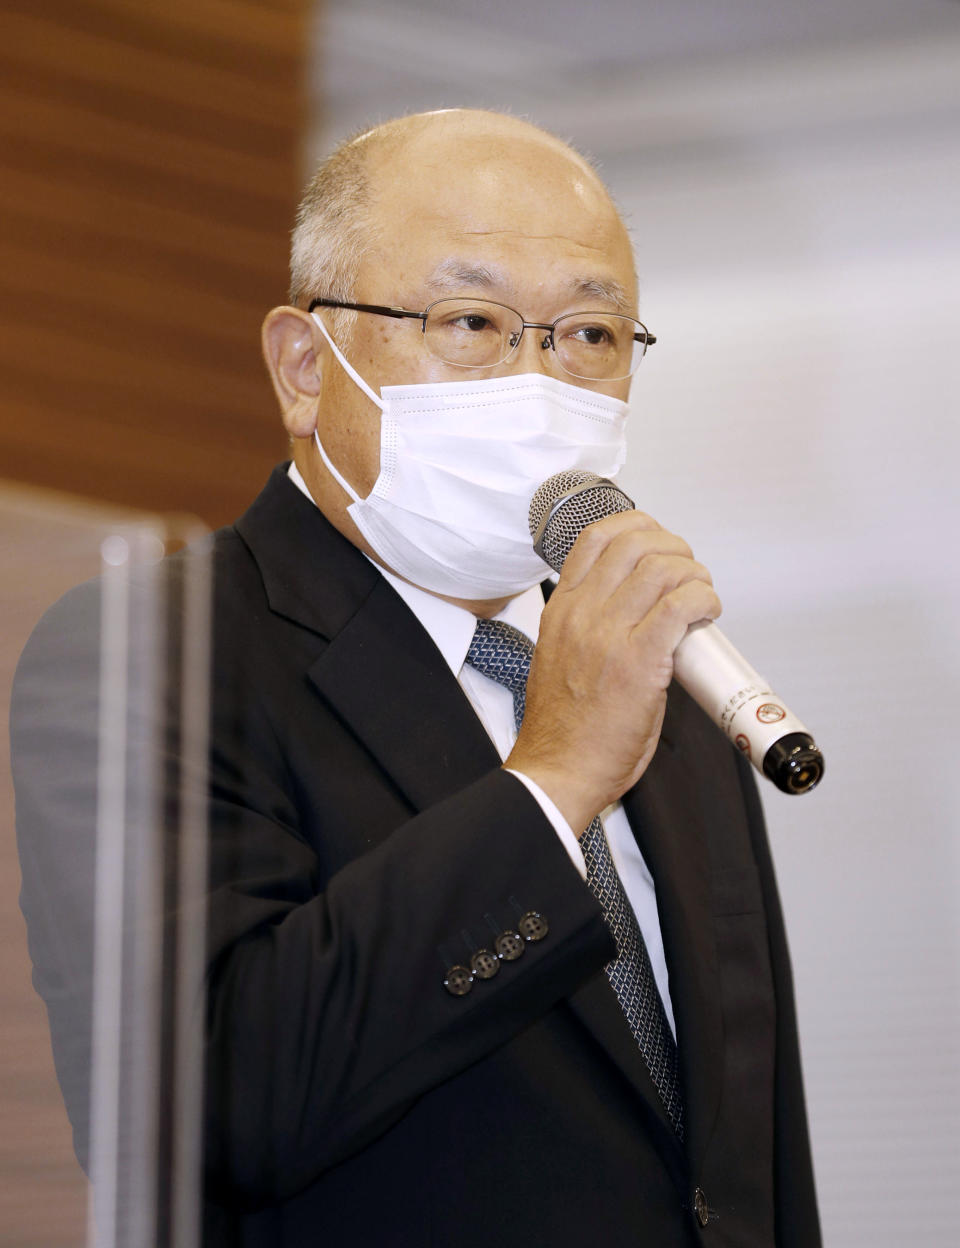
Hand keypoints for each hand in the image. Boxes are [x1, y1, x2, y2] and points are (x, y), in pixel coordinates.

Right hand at [505, 511, 721, 835]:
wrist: (558, 771)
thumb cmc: (563, 729)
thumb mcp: (559, 657)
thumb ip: (590, 626)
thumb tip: (635, 611)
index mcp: (562, 610)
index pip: (595, 537)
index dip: (637, 526)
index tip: (658, 542)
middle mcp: (582, 614)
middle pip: (635, 542)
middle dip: (674, 548)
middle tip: (688, 572)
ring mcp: (609, 635)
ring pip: (663, 568)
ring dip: (695, 574)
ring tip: (702, 597)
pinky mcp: (639, 662)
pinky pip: (681, 606)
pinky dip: (704, 600)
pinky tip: (707, 614)